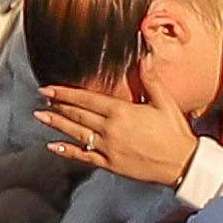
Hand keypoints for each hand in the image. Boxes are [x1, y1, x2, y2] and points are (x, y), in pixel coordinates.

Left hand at [33, 84, 202, 184]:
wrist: (182, 163)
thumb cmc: (174, 132)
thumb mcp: (165, 101)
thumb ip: (150, 79)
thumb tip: (143, 57)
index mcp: (122, 111)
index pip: (86, 99)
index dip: (65, 93)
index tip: (49, 88)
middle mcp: (111, 129)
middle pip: (77, 115)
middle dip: (58, 105)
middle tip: (42, 99)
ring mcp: (109, 148)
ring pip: (76, 134)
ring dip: (57, 124)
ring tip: (40, 116)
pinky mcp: (111, 164)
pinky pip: (85, 156)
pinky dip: (67, 151)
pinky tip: (54, 146)